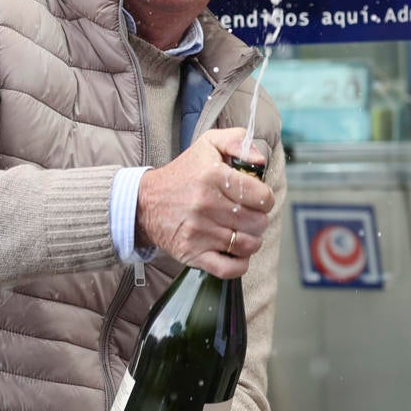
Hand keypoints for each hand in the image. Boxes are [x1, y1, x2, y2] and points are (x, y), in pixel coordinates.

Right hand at [136, 129, 274, 277]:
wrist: (145, 203)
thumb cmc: (184, 174)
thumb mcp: (208, 144)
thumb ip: (238, 141)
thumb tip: (260, 161)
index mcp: (214, 176)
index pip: (262, 197)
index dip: (265, 199)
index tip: (256, 198)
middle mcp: (206, 205)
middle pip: (258, 222)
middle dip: (259, 219)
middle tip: (248, 215)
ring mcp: (199, 232)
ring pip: (248, 245)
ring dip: (251, 240)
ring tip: (242, 231)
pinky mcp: (192, 253)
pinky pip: (229, 268)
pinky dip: (239, 264)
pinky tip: (235, 252)